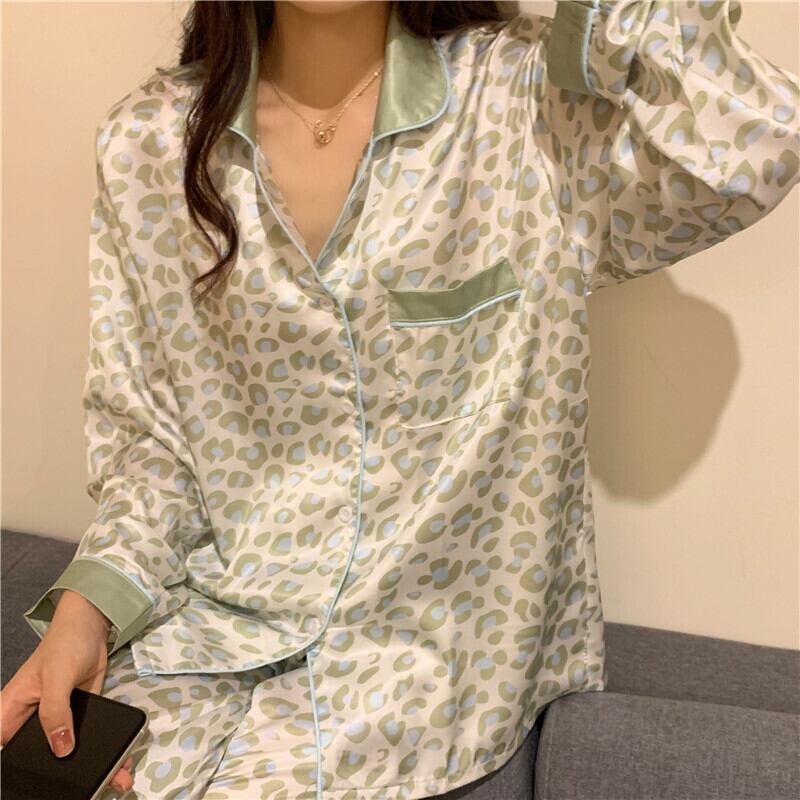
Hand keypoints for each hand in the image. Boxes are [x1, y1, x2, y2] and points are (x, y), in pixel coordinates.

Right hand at [0, 591, 135, 793]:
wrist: (92, 626)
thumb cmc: (63, 644)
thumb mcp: (56, 677)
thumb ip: (54, 713)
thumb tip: (60, 748)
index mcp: (8, 715)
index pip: (6, 753)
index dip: (18, 771)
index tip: (36, 789)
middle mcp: (29, 723)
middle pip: (38, 758)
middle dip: (59, 775)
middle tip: (86, 788)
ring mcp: (55, 722)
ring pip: (67, 753)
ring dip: (90, 767)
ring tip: (114, 781)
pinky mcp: (79, 717)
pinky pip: (89, 739)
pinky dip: (106, 751)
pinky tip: (122, 764)